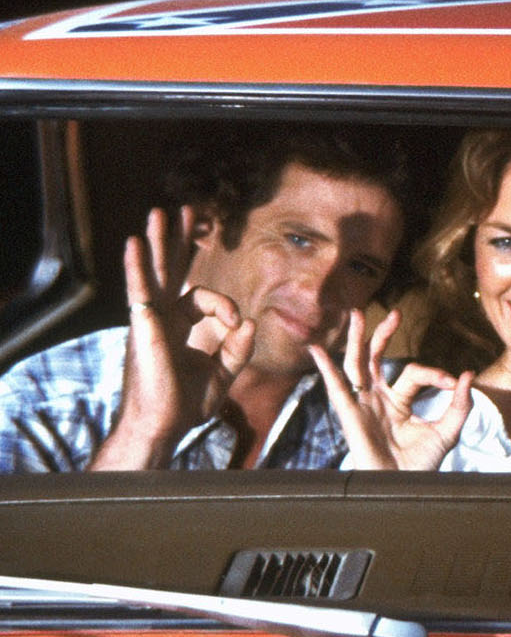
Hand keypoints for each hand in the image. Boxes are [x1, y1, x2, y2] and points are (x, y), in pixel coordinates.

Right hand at [91, 207, 254, 469]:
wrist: (163, 425)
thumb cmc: (184, 404)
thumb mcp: (221, 374)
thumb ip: (238, 348)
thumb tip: (249, 320)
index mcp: (180, 326)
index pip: (204, 297)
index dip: (225, 307)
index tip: (235, 324)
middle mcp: (163, 317)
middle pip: (171, 270)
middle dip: (178, 240)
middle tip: (185, 211)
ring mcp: (151, 319)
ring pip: (155, 272)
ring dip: (159, 242)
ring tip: (159, 212)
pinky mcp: (143, 326)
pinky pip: (139, 290)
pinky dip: (137, 266)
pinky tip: (136, 244)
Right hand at [310, 308, 473, 469]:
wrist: (405, 489)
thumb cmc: (422, 465)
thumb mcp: (447, 431)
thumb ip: (459, 404)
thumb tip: (468, 375)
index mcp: (399, 401)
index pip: (414, 373)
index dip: (434, 374)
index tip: (453, 382)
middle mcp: (378, 399)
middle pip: (376, 359)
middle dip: (383, 335)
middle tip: (395, 313)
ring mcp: (363, 405)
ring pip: (356, 365)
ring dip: (356, 340)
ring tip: (357, 314)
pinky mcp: (351, 416)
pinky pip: (336, 389)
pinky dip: (325, 368)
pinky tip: (316, 349)